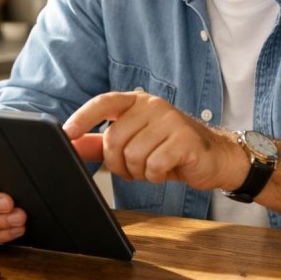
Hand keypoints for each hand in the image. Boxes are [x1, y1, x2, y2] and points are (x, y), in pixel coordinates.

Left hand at [62, 91, 244, 190]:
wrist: (212, 157)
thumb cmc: (169, 149)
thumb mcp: (133, 142)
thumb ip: (100, 143)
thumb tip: (70, 144)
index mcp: (137, 102)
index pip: (104, 103)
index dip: (83, 117)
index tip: (68, 133)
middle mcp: (153, 105)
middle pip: (114, 139)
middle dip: (118, 163)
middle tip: (132, 169)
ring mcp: (170, 120)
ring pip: (133, 155)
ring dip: (138, 172)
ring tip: (152, 168)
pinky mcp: (185, 139)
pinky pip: (154, 165)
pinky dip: (155, 176)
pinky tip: (165, 171)